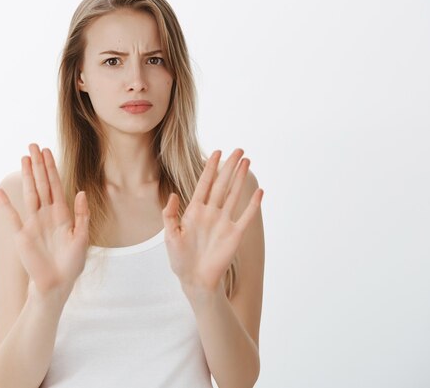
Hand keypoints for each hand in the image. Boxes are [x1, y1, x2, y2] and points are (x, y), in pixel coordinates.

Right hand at [0, 143, 89, 300]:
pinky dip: (6, 204)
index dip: (51, 169)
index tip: (47, 152)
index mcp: (62, 214)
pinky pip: (12, 216)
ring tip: (23, 159)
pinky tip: (0, 191)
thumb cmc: (71, 264)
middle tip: (33, 145)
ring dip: (25, 177)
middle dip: (37, 166)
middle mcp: (46, 215)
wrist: (56, 284)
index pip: (55, 186)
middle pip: (41, 184)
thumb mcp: (82, 238)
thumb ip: (82, 215)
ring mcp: (33, 223)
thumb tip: (80, 191)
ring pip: (29, 194)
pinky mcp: (21, 235)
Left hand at [162, 149, 263, 293]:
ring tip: (247, 162)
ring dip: (241, 179)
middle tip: (239, 150)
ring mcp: (224, 222)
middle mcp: (211, 213)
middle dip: (230, 167)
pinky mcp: (235, 234)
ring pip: (234, 195)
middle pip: (222, 184)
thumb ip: (170, 215)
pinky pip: (246, 216)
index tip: (217, 152)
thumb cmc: (180, 259)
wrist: (195, 280)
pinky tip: (259, 192)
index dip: (210, 168)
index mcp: (194, 211)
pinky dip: (253, 204)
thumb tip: (173, 195)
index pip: (204, 184)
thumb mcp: (170, 236)